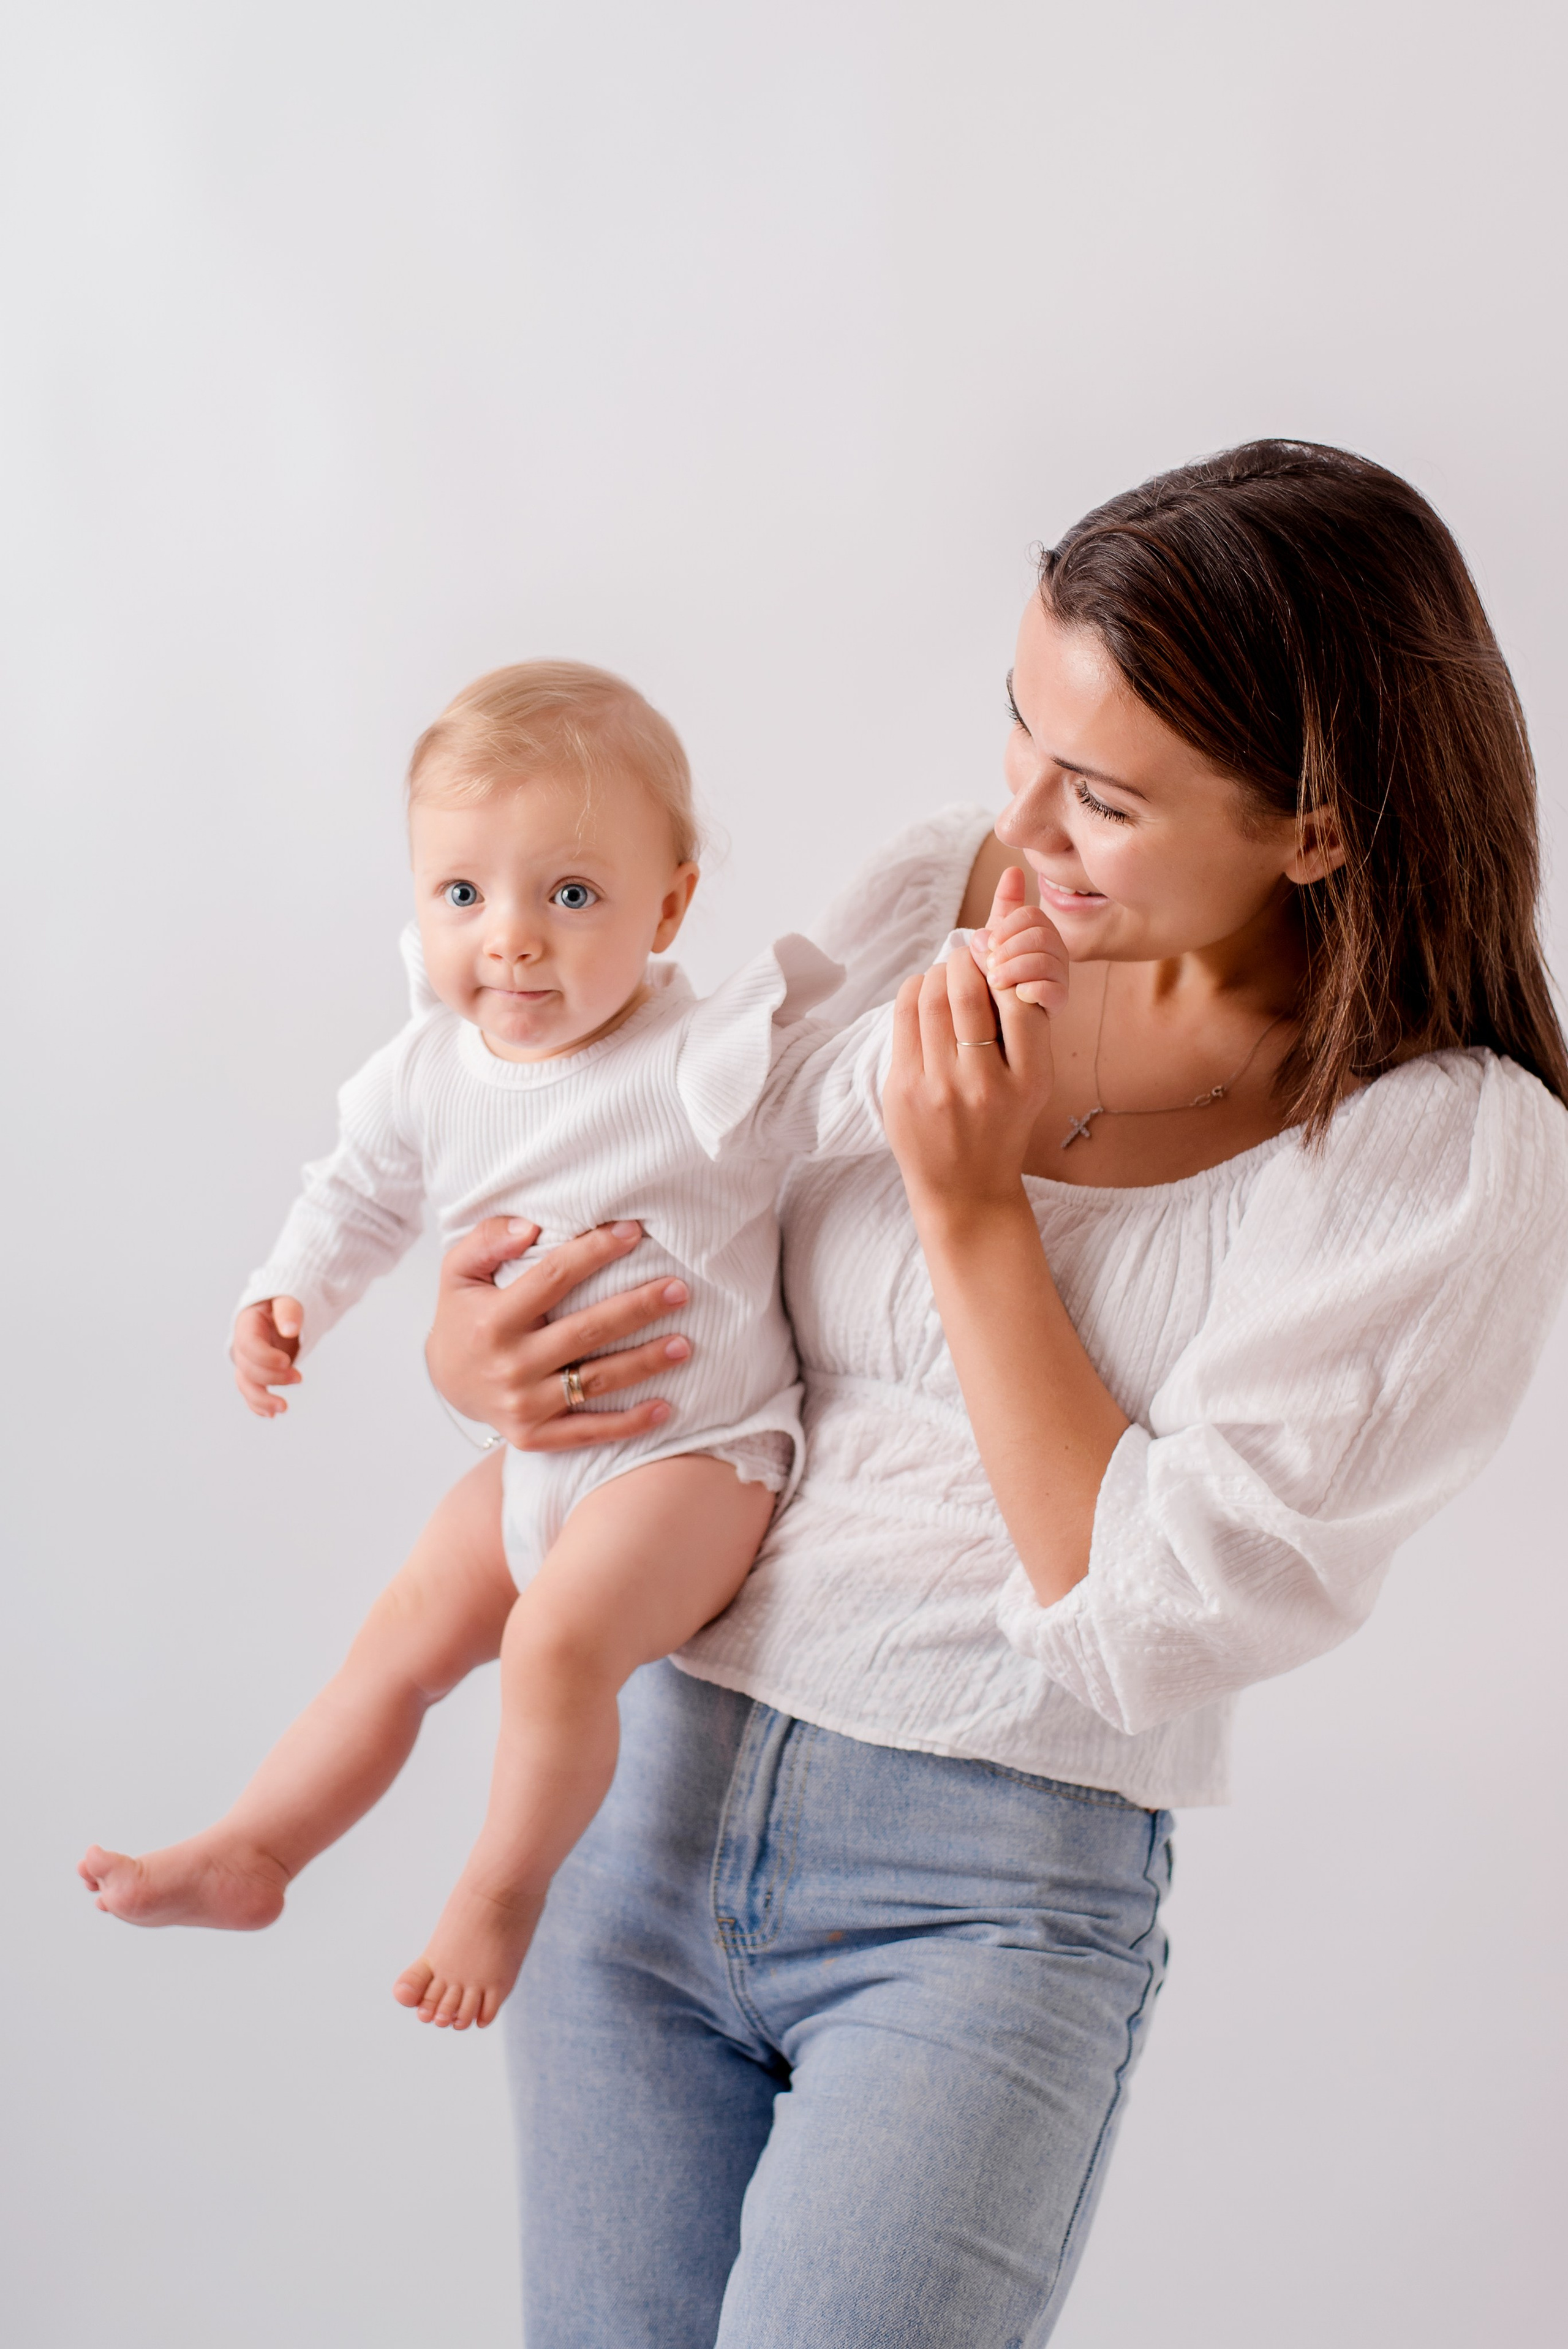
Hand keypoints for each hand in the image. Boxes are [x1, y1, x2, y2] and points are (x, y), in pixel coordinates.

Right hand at [233, 1297, 304, 1418]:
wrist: (282, 1309)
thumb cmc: (285, 1302)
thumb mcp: (288, 1298)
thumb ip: (289, 1311)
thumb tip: (290, 1330)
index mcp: (247, 1324)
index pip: (248, 1345)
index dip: (265, 1357)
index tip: (287, 1361)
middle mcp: (242, 1345)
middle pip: (248, 1368)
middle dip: (272, 1377)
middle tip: (299, 1377)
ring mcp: (247, 1361)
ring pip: (246, 1385)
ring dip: (262, 1400)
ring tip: (283, 1408)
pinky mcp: (255, 1373)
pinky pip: (251, 1392)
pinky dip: (258, 1405)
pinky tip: (271, 1414)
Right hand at [425, 1218, 693, 1450]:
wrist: (447, 1381)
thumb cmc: (465, 1315)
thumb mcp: (459, 1271)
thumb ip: (487, 1240)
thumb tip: (531, 1228)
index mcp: (493, 1320)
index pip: (553, 1278)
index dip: (595, 1252)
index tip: (633, 1232)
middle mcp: (509, 1365)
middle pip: (585, 1331)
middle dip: (637, 1309)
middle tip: (678, 1290)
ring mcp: (523, 1405)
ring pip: (596, 1382)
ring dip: (645, 1363)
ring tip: (685, 1344)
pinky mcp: (535, 1436)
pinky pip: (589, 1431)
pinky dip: (629, 1423)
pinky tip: (665, 1407)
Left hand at [883, 871, 1064, 1220]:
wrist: (964, 1190)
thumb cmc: (1003, 1125)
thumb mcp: (1035, 1081)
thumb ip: (1027, 1025)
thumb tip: (1002, 951)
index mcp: (1029, 1081)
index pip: (1020, 996)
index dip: (1005, 965)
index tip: (1000, 958)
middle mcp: (983, 1085)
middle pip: (967, 987)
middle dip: (966, 959)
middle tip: (970, 954)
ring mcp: (937, 1088)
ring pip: (930, 994)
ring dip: (938, 971)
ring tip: (948, 973)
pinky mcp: (901, 1089)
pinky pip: (904, 1014)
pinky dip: (915, 989)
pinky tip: (924, 992)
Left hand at [967, 865, 1069, 1008]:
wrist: (998, 1007)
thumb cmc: (999, 967)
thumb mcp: (997, 934)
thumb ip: (1005, 906)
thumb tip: (1013, 871)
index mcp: (1041, 929)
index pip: (1030, 916)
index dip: (1007, 927)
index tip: (989, 943)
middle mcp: (1055, 950)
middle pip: (1040, 936)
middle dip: (1010, 949)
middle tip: (989, 965)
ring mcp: (1060, 975)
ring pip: (1044, 961)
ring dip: (1014, 970)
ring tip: (994, 981)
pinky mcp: (1059, 1000)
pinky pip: (1053, 991)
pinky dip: (1032, 990)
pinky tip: (1016, 993)